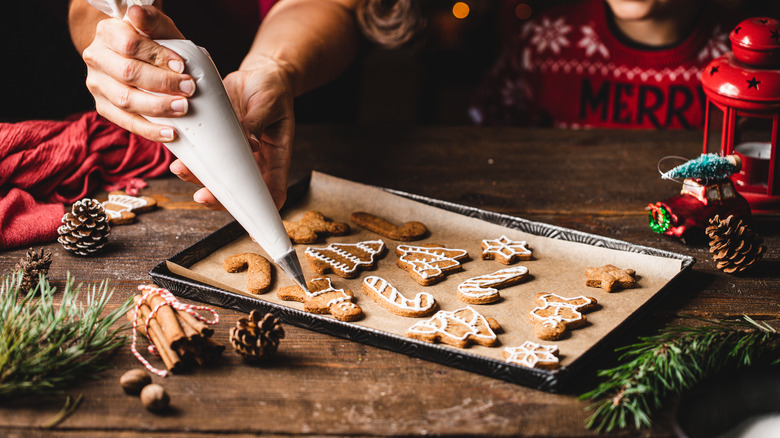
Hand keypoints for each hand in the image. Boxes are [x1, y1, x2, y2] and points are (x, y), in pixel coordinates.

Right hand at [82, 5, 193, 141]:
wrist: (144, 62)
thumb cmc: (156, 44)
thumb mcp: (159, 28)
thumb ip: (152, 20)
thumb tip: (136, 13)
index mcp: (107, 33)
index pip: (130, 45)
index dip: (157, 56)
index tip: (182, 66)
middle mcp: (96, 58)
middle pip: (128, 73)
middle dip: (162, 83)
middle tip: (190, 89)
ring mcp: (97, 85)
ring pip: (126, 100)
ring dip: (158, 107)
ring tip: (183, 108)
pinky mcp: (104, 107)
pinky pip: (126, 122)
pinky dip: (150, 130)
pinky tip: (170, 133)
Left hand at [170, 56, 294, 209]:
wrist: (260, 73)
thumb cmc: (273, 89)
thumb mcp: (269, 103)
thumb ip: (256, 123)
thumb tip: (249, 144)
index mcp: (275, 157)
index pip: (273, 192)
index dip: (263, 210)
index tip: (249, 222)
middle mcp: (253, 160)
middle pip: (237, 190)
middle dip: (218, 197)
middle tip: (201, 195)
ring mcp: (233, 152)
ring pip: (215, 175)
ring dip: (197, 177)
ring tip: (180, 168)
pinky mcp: (217, 139)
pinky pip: (203, 153)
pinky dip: (189, 156)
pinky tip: (176, 152)